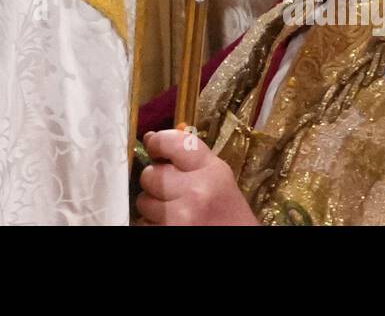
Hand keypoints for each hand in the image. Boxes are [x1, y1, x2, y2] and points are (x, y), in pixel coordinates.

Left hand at [135, 129, 257, 225]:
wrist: (241, 247)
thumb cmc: (228, 213)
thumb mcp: (219, 179)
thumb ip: (189, 158)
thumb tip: (150, 138)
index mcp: (211, 171)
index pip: (171, 142)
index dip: (157, 143)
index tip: (154, 149)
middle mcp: (196, 191)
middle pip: (150, 174)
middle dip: (156, 183)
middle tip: (172, 192)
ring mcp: (180, 216)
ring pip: (143, 201)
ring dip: (153, 207)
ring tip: (174, 212)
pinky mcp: (168, 232)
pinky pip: (143, 223)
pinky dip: (152, 224)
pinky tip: (171, 224)